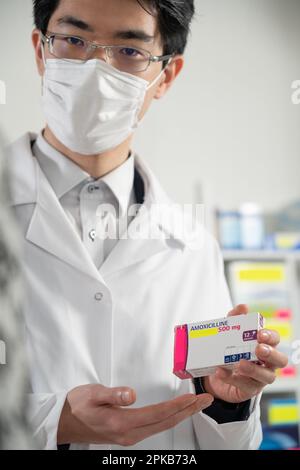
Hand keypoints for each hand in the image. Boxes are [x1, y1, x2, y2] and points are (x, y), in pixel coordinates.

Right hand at [57, 384, 213, 445]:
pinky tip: (175, 412)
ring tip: (196, 404)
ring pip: (162, 425)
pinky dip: (169, 417)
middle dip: (188, 411)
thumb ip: (113, 394)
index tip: (194, 397)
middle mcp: (129, 433)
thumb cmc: (78, 405)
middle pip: (165, 422)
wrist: (66, 422)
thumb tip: (131, 394)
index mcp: (122, 422)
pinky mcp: (128, 434)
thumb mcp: (92, 394)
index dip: (178, 405)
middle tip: (206, 400)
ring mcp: (130, 436)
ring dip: (181, 415)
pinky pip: (155, 426)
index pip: (158, 413)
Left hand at [203, 304, 288, 402]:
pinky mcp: (250, 390)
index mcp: (265, 345)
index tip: (260, 334)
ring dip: (254, 369)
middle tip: (258, 349)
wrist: (217, 373)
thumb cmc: (230, 350)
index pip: (275, 340)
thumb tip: (243, 307)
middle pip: (281, 360)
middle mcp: (268, 363)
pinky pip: (246, 386)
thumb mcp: (229, 332)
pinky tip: (221, 372)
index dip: (271, 337)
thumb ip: (235, 318)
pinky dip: (232, 378)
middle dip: (271, 354)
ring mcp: (260, 378)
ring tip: (239, 364)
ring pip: (267, 377)